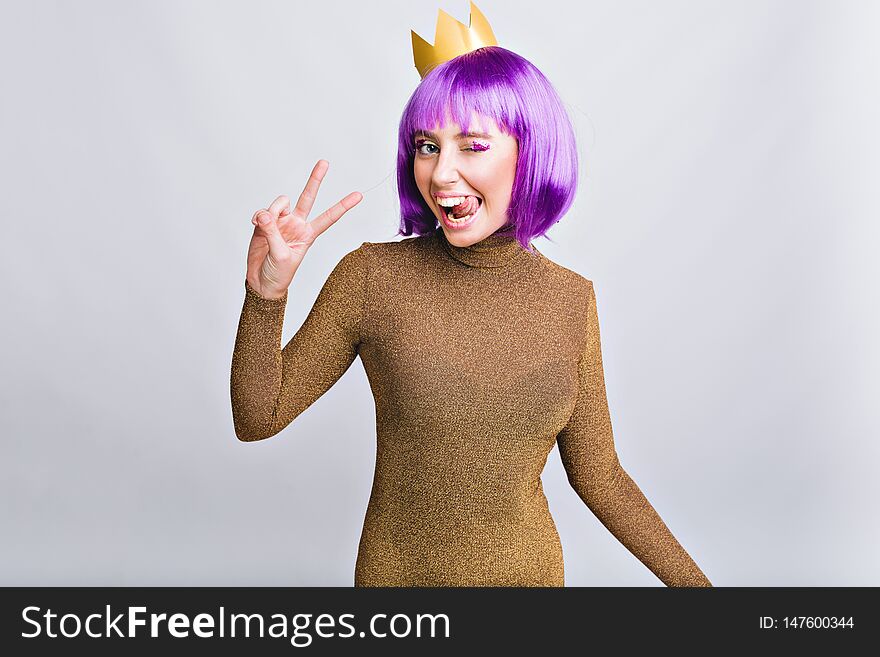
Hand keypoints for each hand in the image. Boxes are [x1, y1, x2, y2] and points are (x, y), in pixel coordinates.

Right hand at [246, 160, 362, 298]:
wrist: (262, 281)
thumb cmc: (279, 274)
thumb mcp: (281, 256)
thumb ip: (273, 233)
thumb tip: (265, 214)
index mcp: (309, 234)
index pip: (329, 217)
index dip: (343, 206)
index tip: (359, 195)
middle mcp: (297, 224)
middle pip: (308, 197)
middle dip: (315, 179)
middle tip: (325, 162)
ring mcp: (281, 222)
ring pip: (280, 203)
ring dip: (272, 211)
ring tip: (265, 226)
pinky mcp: (265, 223)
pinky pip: (262, 211)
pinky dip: (259, 217)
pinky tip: (256, 226)